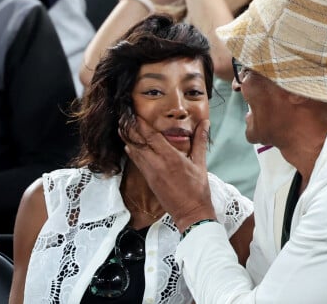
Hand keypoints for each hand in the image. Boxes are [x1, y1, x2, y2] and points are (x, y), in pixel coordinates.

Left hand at [122, 117, 215, 231]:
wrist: (190, 213)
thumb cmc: (198, 189)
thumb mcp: (200, 163)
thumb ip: (200, 141)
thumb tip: (205, 123)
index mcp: (171, 158)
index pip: (151, 137)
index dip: (141, 124)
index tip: (135, 114)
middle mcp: (157, 164)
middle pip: (138, 143)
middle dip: (130, 129)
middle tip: (123, 117)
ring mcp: (151, 173)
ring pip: (135, 152)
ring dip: (128, 139)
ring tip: (121, 127)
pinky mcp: (149, 180)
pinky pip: (137, 163)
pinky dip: (132, 152)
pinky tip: (128, 145)